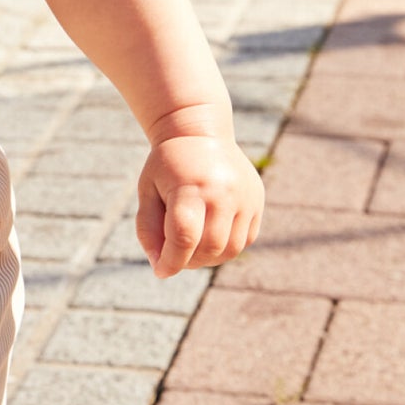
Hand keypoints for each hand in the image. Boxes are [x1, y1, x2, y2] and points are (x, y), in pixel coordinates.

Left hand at [136, 134, 263, 278]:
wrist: (199, 133)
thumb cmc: (167, 166)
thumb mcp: (147, 191)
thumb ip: (148, 229)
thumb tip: (160, 268)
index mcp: (190, 186)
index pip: (184, 236)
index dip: (171, 261)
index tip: (161, 270)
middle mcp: (223, 192)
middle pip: (209, 247)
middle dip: (189, 261)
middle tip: (174, 257)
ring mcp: (245, 197)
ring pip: (230, 249)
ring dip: (209, 258)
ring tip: (191, 248)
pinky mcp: (257, 201)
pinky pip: (245, 240)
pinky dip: (226, 247)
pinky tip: (209, 235)